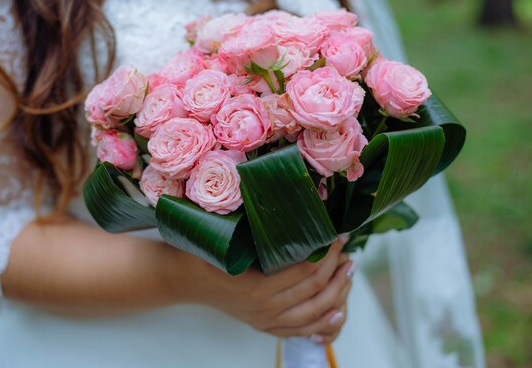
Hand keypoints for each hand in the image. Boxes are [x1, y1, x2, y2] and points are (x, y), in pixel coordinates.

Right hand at [179, 238, 354, 343]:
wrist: (182, 279)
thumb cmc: (203, 252)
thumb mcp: (226, 236)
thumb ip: (257, 226)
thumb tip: (291, 201)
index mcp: (257, 286)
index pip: (306, 271)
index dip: (327, 253)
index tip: (338, 234)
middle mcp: (264, 308)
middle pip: (314, 290)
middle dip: (337, 268)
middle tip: (347, 248)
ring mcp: (264, 320)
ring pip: (313, 312)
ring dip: (337, 293)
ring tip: (349, 272)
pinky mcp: (263, 326)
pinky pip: (300, 330)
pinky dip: (323, 323)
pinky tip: (338, 312)